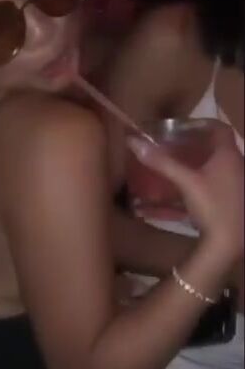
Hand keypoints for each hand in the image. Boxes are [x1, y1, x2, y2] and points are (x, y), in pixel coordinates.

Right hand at [127, 128, 243, 259]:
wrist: (228, 244)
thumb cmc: (212, 206)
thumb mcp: (186, 182)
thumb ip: (162, 162)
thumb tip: (133, 141)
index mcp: (229, 156)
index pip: (219, 129)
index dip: (201, 124)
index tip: (181, 128)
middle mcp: (237, 167)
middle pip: (216, 149)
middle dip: (194, 146)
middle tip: (172, 147)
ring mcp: (235, 187)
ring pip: (215, 169)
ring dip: (196, 166)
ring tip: (174, 169)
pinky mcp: (231, 204)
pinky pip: (214, 187)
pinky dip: (198, 186)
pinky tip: (182, 196)